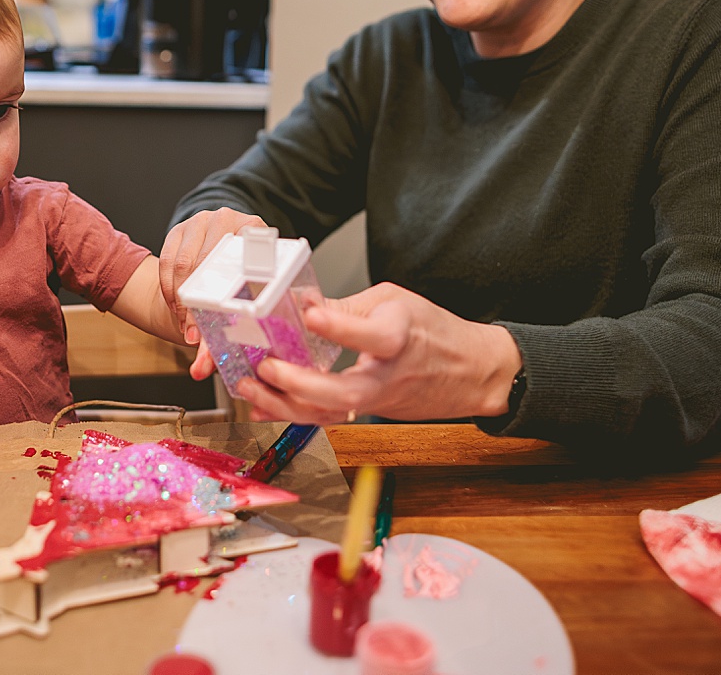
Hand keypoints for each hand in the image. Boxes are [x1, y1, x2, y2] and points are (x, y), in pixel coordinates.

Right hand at [159, 207, 266, 348]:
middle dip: (198, 302)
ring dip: (180, 300)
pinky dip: (168, 290)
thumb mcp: (255, 277)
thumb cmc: (244, 265)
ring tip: (186, 324)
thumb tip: (238, 342)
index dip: (235, 280)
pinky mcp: (178, 230)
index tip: (227, 309)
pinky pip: (166, 262)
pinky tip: (175, 307)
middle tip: (197, 331)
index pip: (246, 251)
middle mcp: (225, 218)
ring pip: (183, 264)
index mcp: (253, 227)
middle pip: (208, 261)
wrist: (222, 239)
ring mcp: (199, 222)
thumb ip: (251, 304)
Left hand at [234, 282, 522, 424]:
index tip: (310, 313)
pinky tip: (263, 405)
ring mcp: (378, 399)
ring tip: (250, 387)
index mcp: (401, 336)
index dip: (339, 326)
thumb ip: (348, 307)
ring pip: (331, 413)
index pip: (372, 335)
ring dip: (286, 404)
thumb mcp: (395, 302)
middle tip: (267, 366)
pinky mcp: (367, 410)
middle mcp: (389, 374)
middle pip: (346, 391)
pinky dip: (293, 414)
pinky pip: (327, 418)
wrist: (470, 372)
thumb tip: (303, 304)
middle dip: (300, 383)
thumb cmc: (433, 332)